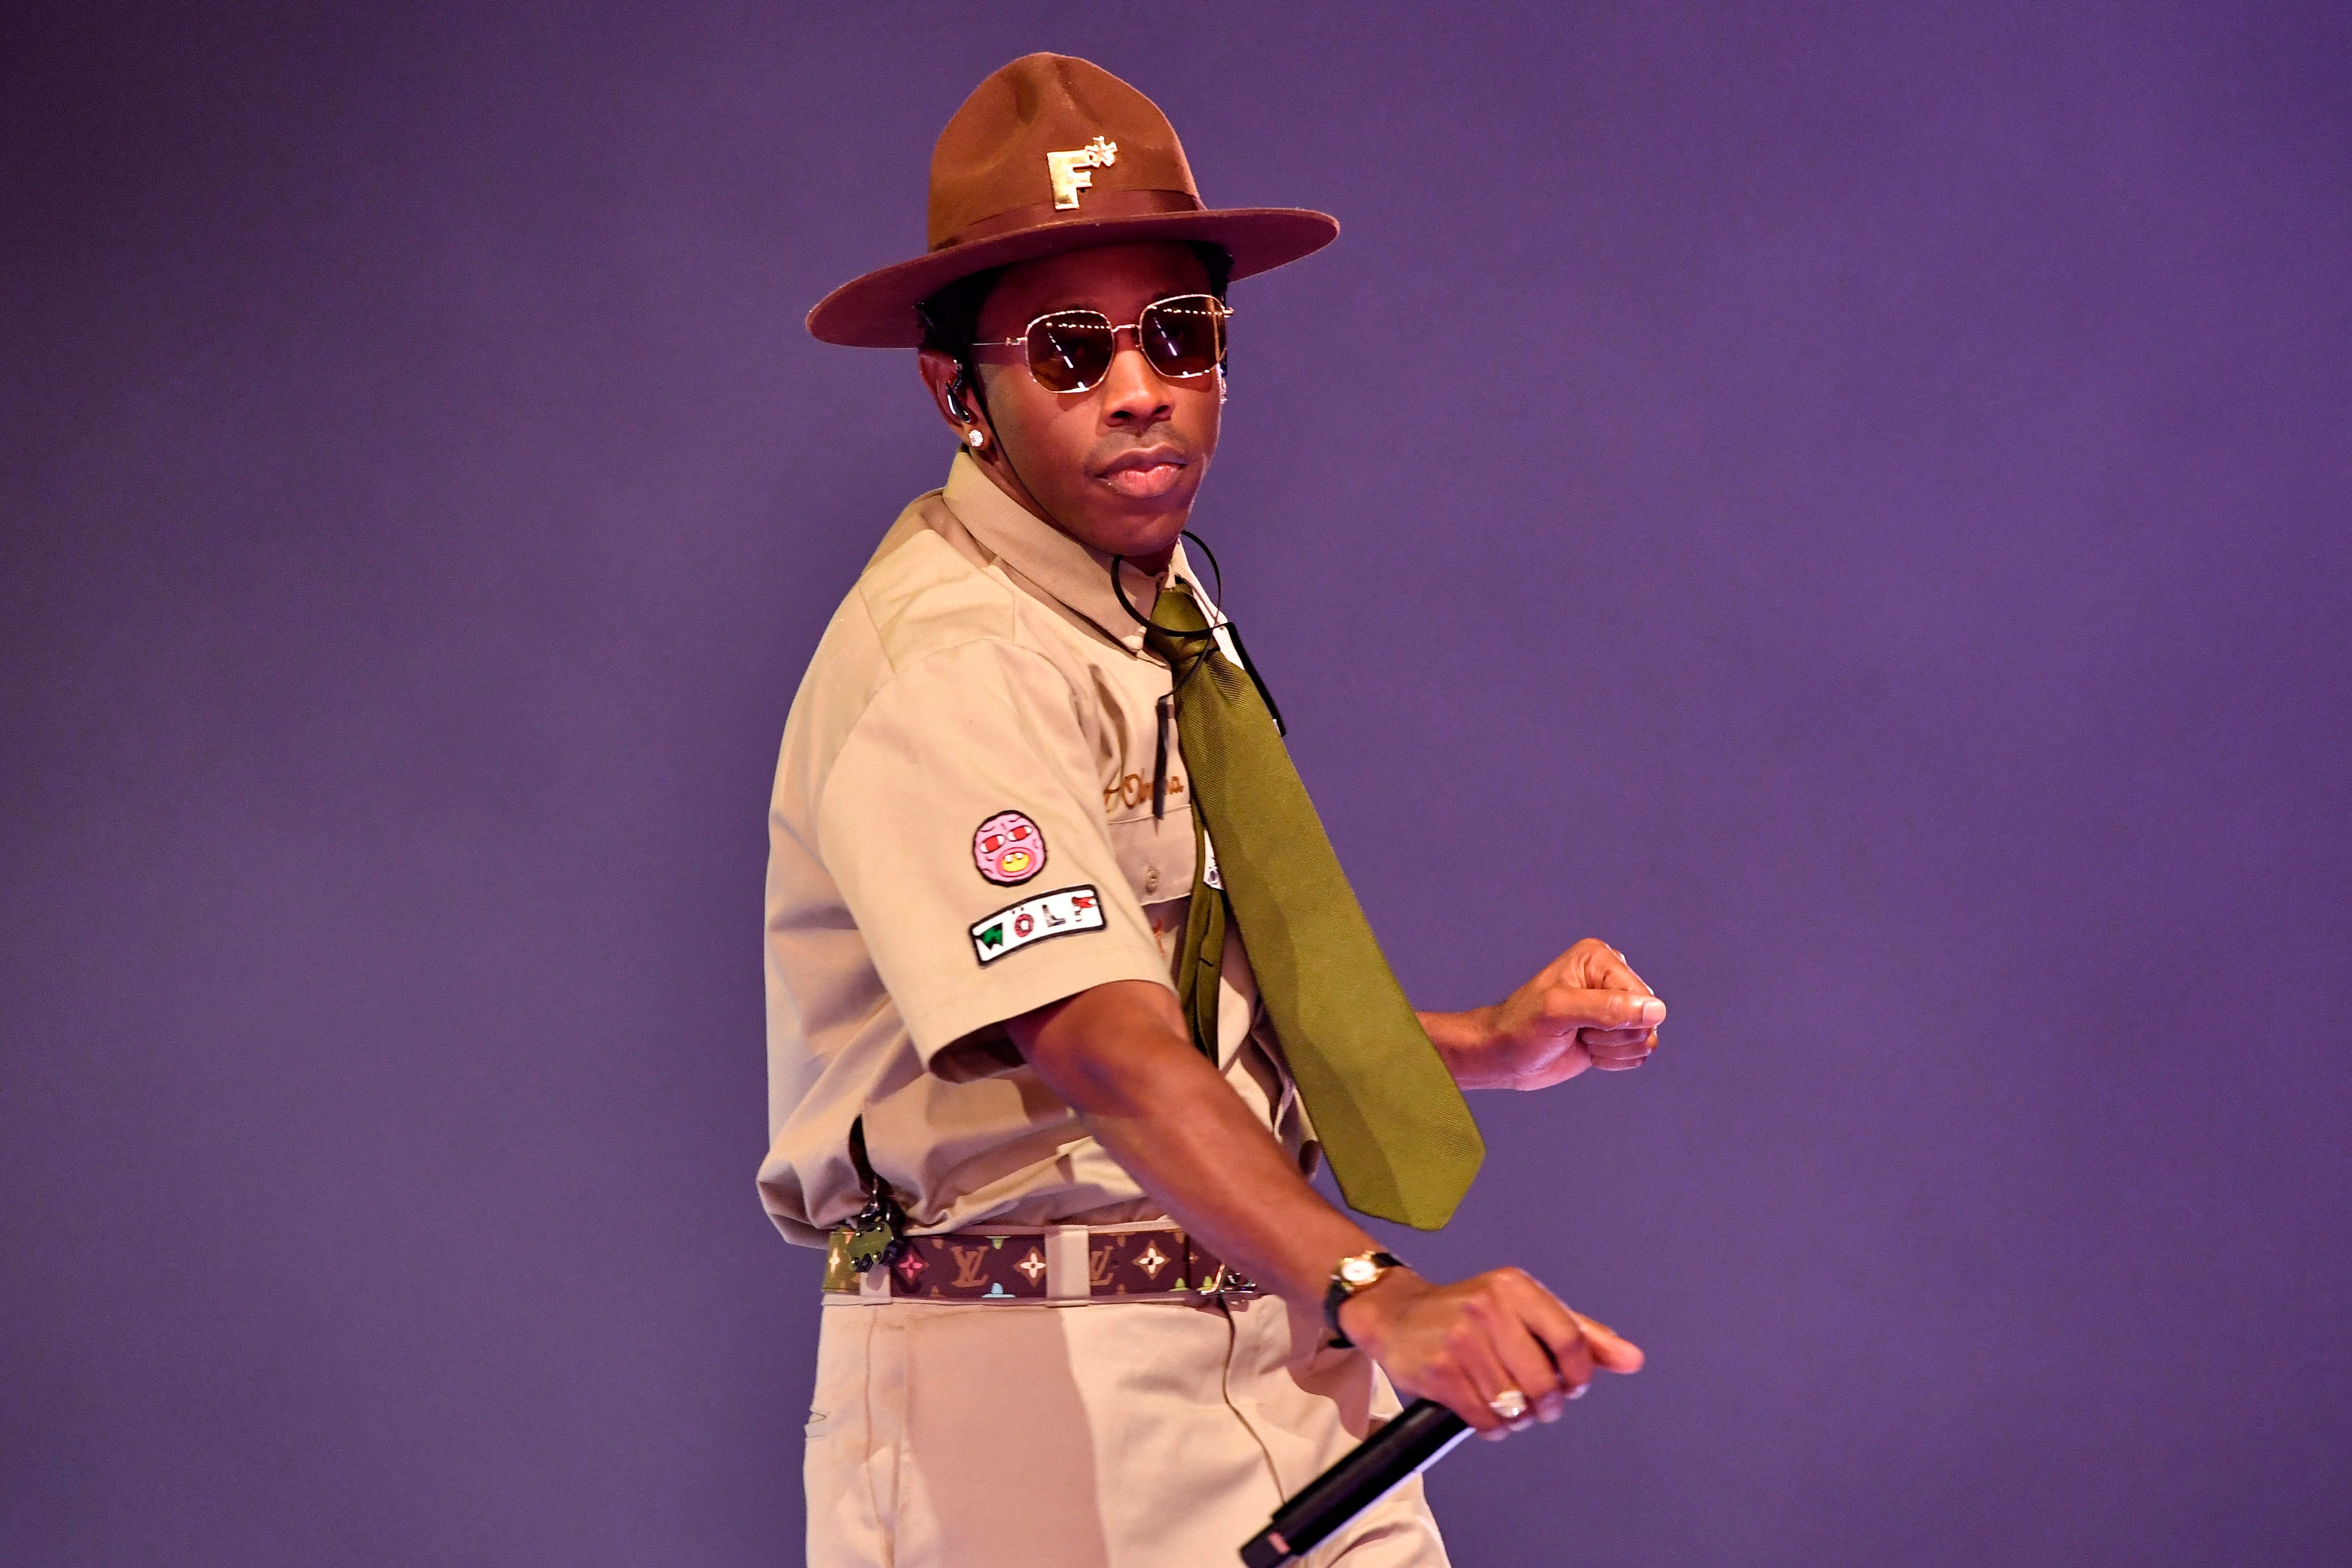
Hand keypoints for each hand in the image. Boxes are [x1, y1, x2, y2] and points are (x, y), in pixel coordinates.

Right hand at [1337, 1267, 1643, 1438]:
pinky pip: (1485, 1419)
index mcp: (1516, 1287)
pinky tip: (1486, 1414)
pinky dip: (1493, 1427)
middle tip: (1537, 1405)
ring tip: (1506, 1406)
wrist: (1397, 1315)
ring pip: (1515, 1405)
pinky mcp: (1438, 1370)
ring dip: (1517, 1418)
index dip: (1577, 1377)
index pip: (1572, 1342)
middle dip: (1547, 1405)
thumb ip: (1581, 1336)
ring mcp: (1460, 1338)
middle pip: (1545, 1382)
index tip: (1568, 1386)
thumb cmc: (1472, 1316)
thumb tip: (1633, 1360)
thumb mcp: (1526, 1312)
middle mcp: (1488, 1306)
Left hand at [1446, 938, 1663, 1089]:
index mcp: (1600, 958)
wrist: (1503, 1056)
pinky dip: (1612, 1060)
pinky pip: (1637, 1054)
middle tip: (1576, 1030)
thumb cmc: (1520, 1028)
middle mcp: (1611, 978)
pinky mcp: (1614, 1033)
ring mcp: (1614, 1006)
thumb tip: (1657, 1010)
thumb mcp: (1558, 1012)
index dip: (1614, 1020)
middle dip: (1611, 1036)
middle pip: (1648, 1020)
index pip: (1641, 998)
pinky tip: (1586, 1049)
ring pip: (1644, 1040)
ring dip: (1610, 1049)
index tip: (1577, 1020)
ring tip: (1579, 1037)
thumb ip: (1606, 1008)